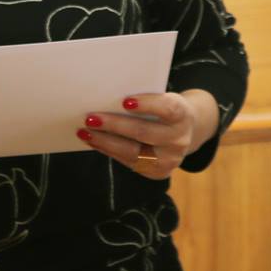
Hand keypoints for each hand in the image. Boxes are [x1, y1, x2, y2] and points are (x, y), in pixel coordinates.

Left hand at [79, 90, 219, 180]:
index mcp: (183, 115)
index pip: (168, 109)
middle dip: (114, 125)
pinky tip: (94, 141)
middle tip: (90, 117)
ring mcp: (170, 159)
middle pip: (144, 132)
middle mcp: (179, 139)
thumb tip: (105, 98)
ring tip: (85, 131)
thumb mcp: (163, 100)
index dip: (148, 104)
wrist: (185, 131)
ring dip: (105, 141)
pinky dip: (108, 150)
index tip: (124, 101)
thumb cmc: (165, 109)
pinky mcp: (158, 172)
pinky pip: (129, 162)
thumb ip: (143, 101)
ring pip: (133, 152)